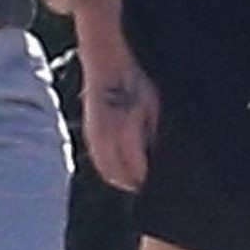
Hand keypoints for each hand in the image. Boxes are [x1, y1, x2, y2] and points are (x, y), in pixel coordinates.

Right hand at [81, 54, 158, 191]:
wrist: (106, 63)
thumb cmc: (136, 82)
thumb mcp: (153, 107)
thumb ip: (152, 135)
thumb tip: (157, 158)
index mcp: (126, 131)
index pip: (137, 170)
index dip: (149, 180)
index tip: (160, 183)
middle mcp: (107, 137)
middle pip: (120, 176)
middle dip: (134, 183)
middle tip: (149, 186)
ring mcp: (95, 136)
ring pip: (107, 171)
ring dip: (120, 178)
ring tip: (136, 179)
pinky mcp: (88, 132)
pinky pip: (99, 160)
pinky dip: (110, 169)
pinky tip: (120, 167)